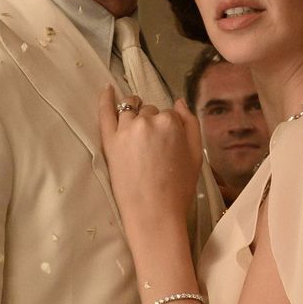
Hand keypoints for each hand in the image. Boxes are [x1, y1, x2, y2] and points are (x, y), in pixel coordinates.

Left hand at [98, 86, 202, 232]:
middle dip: (152, 123)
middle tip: (154, 149)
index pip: (170, 115)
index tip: (168, 147)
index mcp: (171, 122)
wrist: (154, 214)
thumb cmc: (180, 188)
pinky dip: (105, 99)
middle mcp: (147, 120)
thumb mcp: (196, 154)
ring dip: (135, 115)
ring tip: (137, 131)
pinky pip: (105, 112)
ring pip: (131, 110)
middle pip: (150, 111)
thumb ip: (190, 123)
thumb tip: (178, 102)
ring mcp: (126, 129)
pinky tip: (107, 89)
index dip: (170, 130)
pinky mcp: (110, 141)